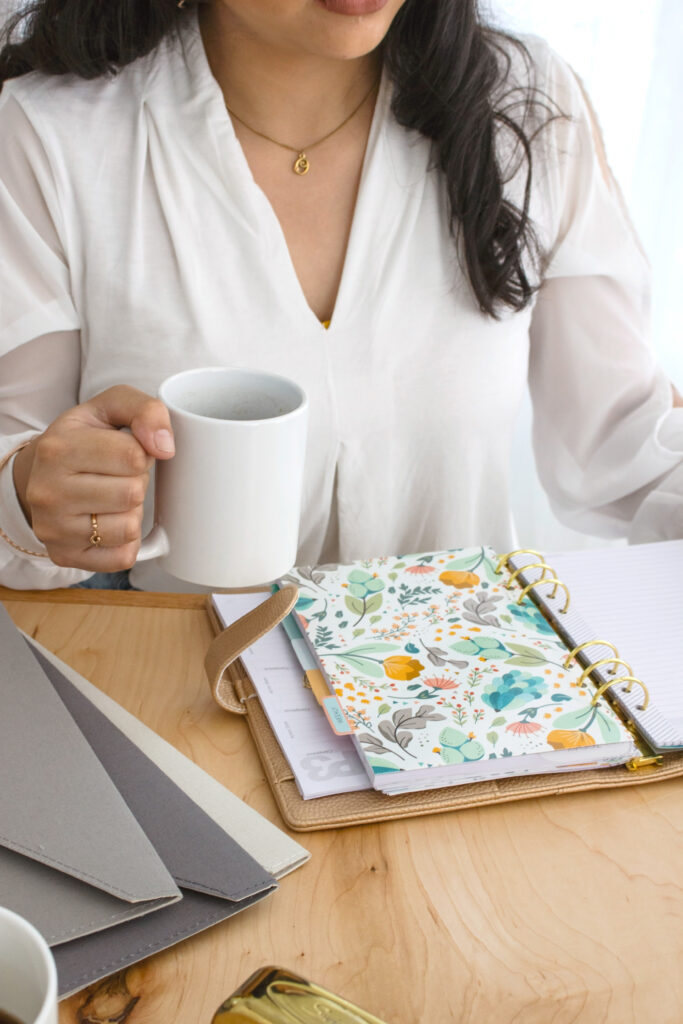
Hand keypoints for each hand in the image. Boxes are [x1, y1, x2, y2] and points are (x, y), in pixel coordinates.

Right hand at [13, 386, 174, 570]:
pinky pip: (122, 557)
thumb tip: (165, 446)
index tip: (125, 451)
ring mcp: (54, 528)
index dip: (141, 453)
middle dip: (136, 482)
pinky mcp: (64, 555)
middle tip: (116, 475)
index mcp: (58, 448)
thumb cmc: (83, 439)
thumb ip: (144, 409)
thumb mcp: (109, 408)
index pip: (133, 456)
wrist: (41, 473)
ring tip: (111, 497)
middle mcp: (48, 491)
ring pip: (129, 528)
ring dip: (132, 512)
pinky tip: (108, 521)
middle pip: (132, 493)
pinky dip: (126, 541)